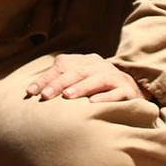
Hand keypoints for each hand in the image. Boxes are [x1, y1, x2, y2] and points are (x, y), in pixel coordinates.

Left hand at [26, 53, 151, 102]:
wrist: (134, 93)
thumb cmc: (99, 90)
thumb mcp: (81, 81)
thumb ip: (61, 82)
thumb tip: (32, 92)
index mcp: (86, 61)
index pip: (63, 65)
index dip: (46, 78)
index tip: (30, 92)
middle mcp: (100, 66)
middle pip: (78, 71)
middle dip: (59, 83)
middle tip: (45, 96)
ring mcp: (116, 77)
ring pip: (98, 79)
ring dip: (82, 87)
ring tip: (67, 96)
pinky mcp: (128, 91)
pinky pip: (116, 93)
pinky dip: (105, 98)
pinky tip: (93, 104)